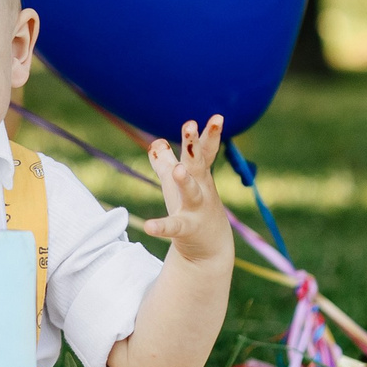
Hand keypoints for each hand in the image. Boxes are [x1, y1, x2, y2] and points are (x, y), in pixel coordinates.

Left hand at [138, 116, 230, 263]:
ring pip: (191, 193)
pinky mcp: (186, 229)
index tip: (217, 117)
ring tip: (177, 170)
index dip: (209, 134)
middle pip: (198, 164)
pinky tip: (149, 226)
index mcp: (198, 176)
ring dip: (184, 181)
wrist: (209, 249)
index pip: (204, 151)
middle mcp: (200, 189)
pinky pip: (173, 227)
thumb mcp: (179, 183)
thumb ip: (166, 161)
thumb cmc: (194, 209)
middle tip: (190, 125)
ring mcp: (195, 209)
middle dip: (194, 145)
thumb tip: (155, 142)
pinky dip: (161, 227)